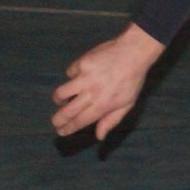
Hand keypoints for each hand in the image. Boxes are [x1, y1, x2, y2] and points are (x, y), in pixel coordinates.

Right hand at [51, 23, 164, 139]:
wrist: (134, 53)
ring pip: (61, 92)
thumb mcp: (128, 103)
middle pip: (68, 111)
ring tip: (61, 100)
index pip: (81, 121)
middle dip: (58, 119)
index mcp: (104, 105)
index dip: (69, 128)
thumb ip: (112, 120)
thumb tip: (99, 137)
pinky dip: (73, 75)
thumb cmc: (132, 80)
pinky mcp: (82, 63)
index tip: (61, 131)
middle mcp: (92, 93)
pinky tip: (81, 75)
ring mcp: (85, 77)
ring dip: (59, 98)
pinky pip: (70, 72)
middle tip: (55, 122)